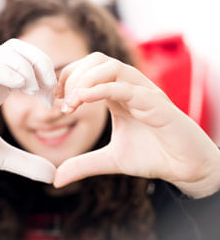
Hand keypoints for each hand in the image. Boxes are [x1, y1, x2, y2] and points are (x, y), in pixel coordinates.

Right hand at [0, 39, 56, 182]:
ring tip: (32, 91)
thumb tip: (52, 176)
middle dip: (39, 61)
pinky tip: (18, 86)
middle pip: (16, 48)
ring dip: (23, 66)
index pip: (25, 62)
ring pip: (0, 51)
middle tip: (49, 89)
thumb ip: (25, 163)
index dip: (45, 75)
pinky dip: (3, 70)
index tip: (52, 101)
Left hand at [54, 52, 219, 197]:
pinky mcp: (156, 104)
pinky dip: (101, 90)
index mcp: (118, 94)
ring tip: (70, 103)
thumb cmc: (152, 157)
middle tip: (61, 102)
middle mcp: (130, 88)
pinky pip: (127, 88)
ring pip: (111, 67)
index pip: (89, 69)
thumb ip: (82, 164)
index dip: (67, 78)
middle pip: (97, 60)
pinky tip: (82, 100)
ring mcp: (144, 93)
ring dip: (84, 81)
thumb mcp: (109, 160)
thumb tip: (56, 179)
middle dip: (72, 76)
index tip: (54, 99)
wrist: (185, 169)